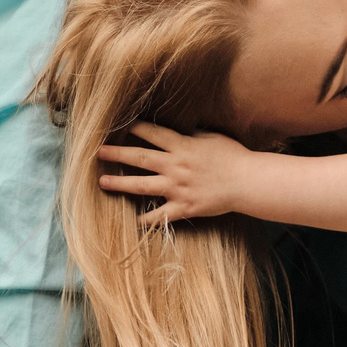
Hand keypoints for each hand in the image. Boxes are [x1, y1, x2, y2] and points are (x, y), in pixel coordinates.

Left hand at [94, 122, 254, 226]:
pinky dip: (146, 221)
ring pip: (142, 185)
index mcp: (182, 146)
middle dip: (117, 153)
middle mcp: (175, 166)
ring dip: (120, 183)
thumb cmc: (234, 156)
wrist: (248, 182)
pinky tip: (132, 221)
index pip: (152, 133)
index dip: (134, 128)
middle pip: (139, 157)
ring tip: (102, 182)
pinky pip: (160, 216)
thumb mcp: (212, 137)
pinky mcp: (184, 207)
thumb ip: (192, 135)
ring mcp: (178, 188)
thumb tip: (181, 130)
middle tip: (98, 151)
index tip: (119, 125)